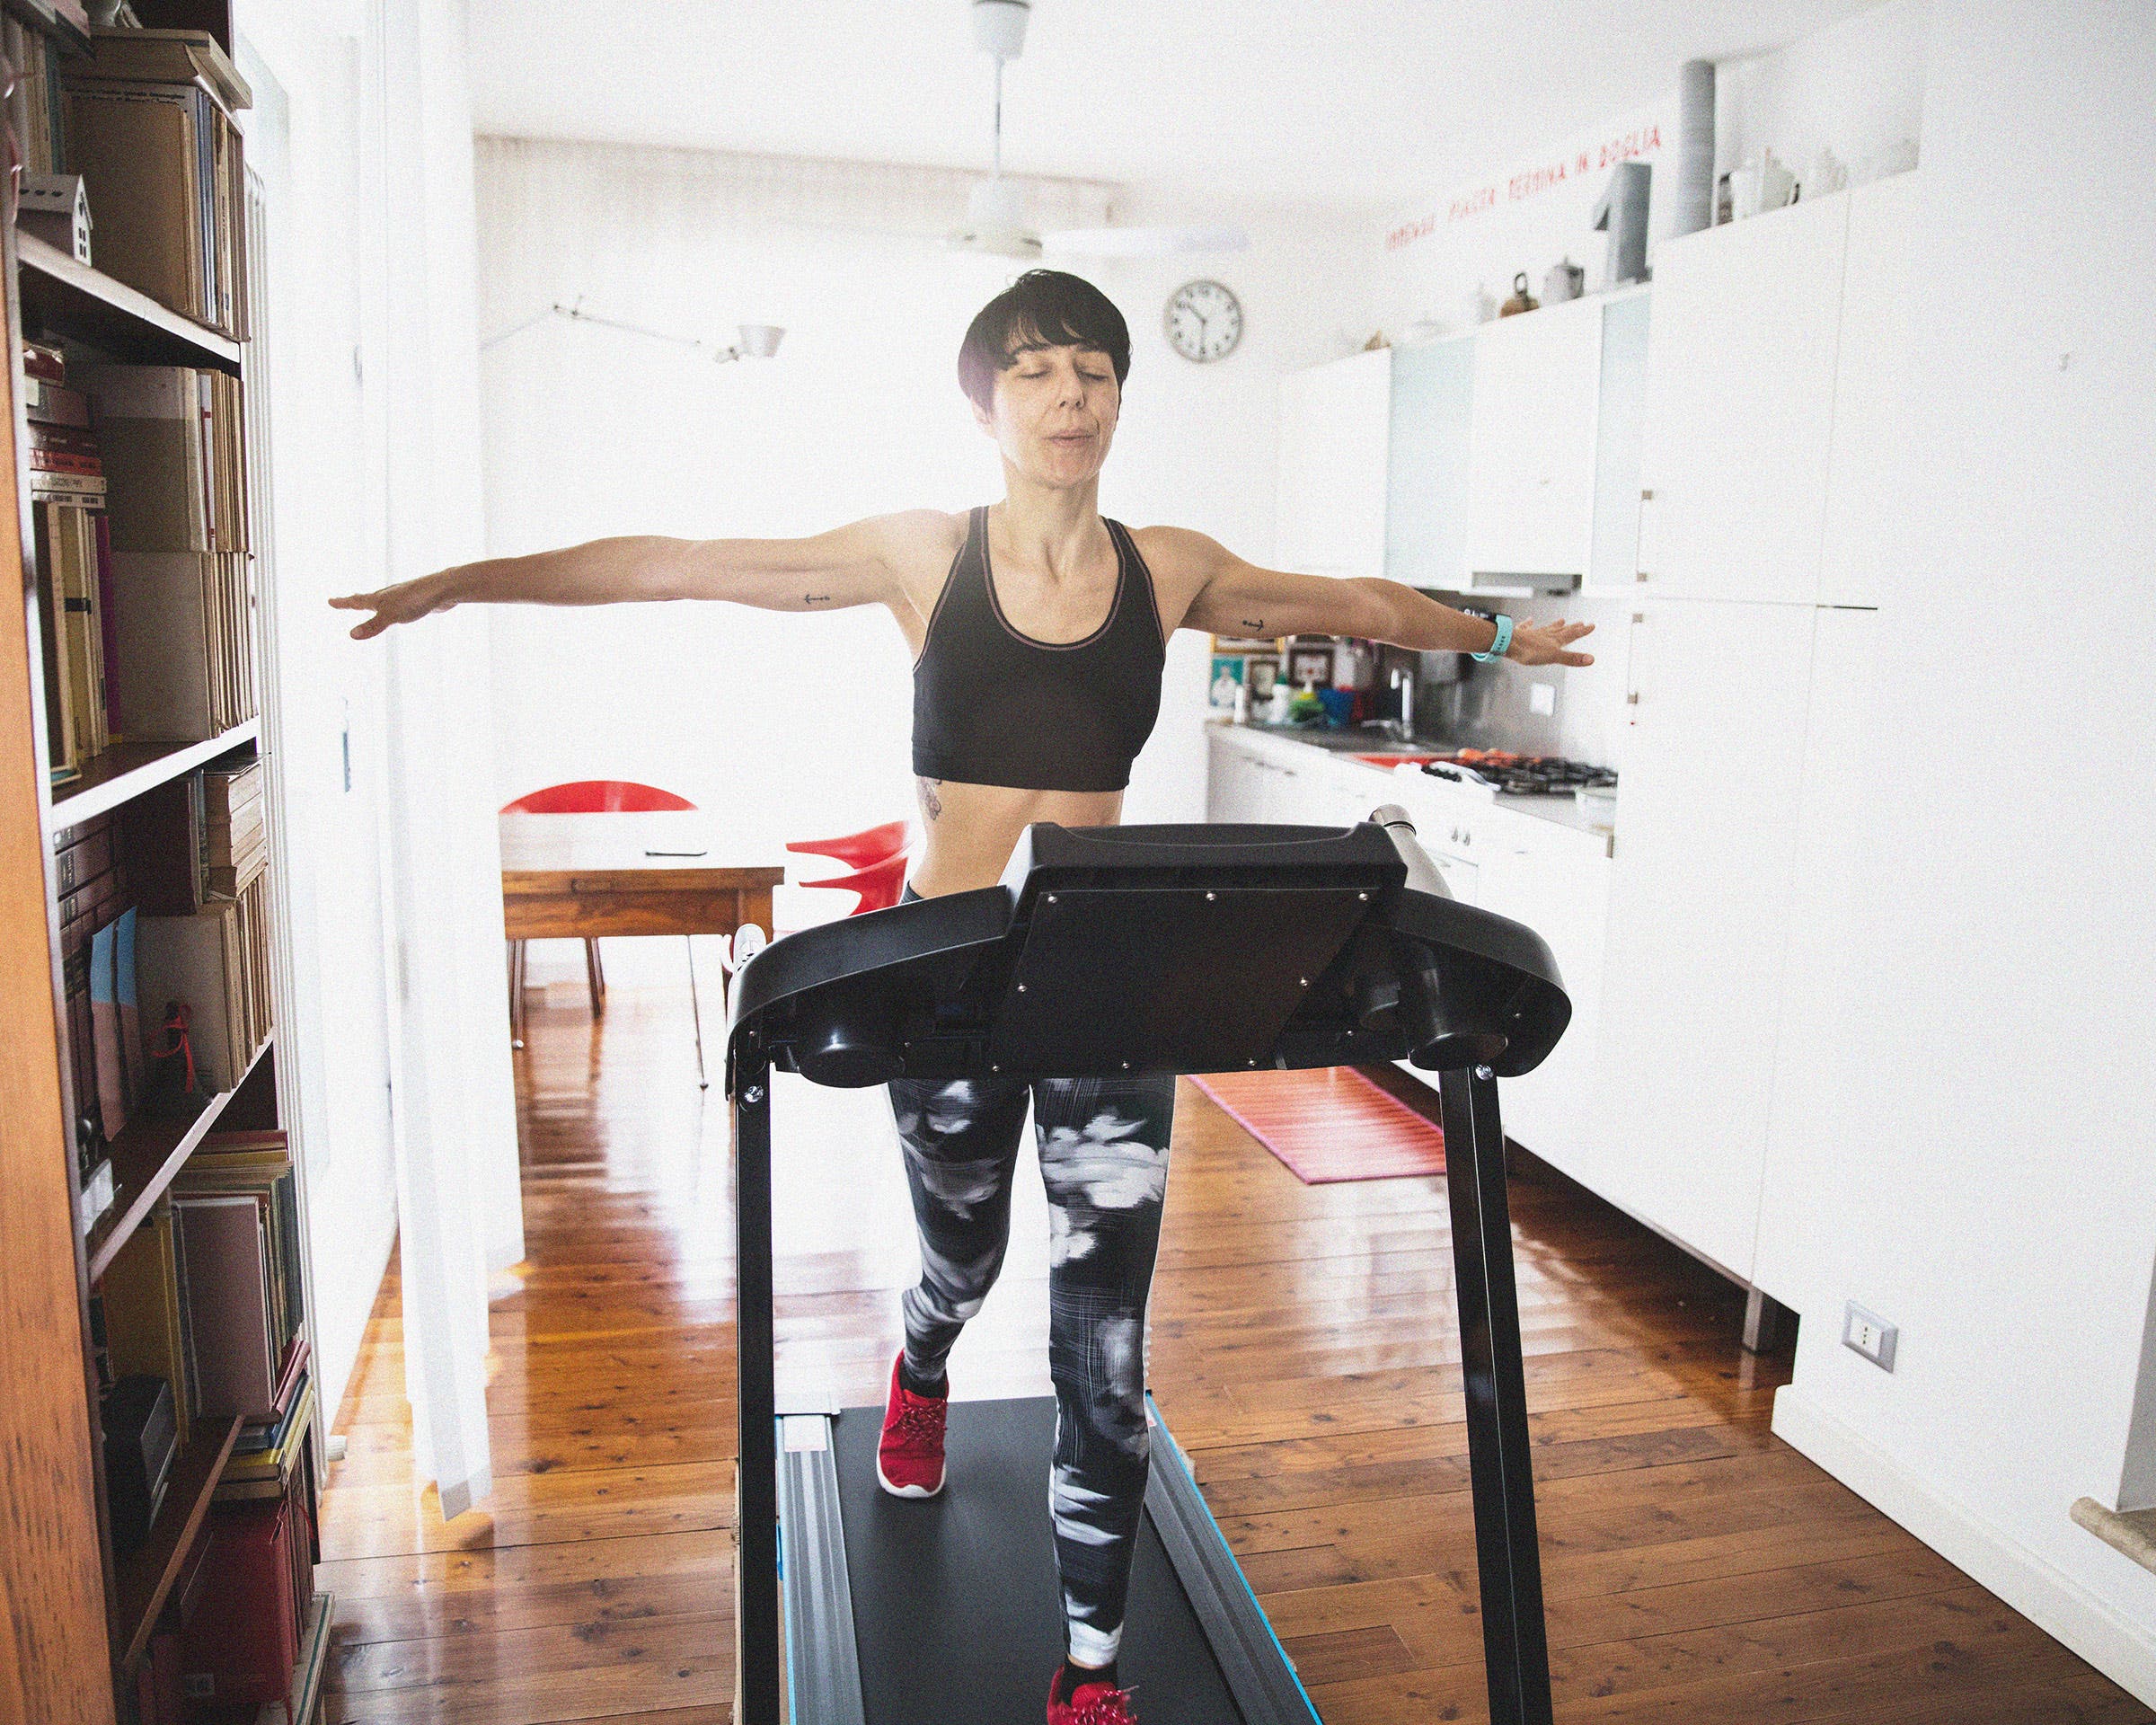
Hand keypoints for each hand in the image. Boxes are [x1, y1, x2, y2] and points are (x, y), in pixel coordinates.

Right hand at [329, 572, 452, 639]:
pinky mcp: (416, 601)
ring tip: (371, 605)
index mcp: (380, 598)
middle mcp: (388, 595)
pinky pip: (400, 604)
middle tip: (345, 601)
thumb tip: (351, 635)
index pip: (356, 601)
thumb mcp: (391, 616)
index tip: (329, 601)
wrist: (443, 589)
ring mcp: (402, 597)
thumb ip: (372, 626)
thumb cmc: (415, 600)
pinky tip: (402, 608)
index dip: (342, 603)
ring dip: (374, 603)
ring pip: (384, 600)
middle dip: (355, 601)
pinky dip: (393, 607)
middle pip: (368, 598)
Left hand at [1505, 617, 1594, 666]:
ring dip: (1555, 625)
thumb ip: (1572, 658)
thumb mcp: (1554, 657)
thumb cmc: (1530, 651)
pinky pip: (1527, 627)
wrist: (1509, 643)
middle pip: (1562, 631)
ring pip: (1547, 628)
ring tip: (1561, 620)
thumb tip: (1591, 659)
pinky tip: (1530, 620)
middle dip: (1572, 628)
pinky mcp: (1521, 635)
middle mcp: (1545, 635)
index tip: (1591, 625)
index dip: (1582, 631)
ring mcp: (1533, 634)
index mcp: (1554, 640)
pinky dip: (1529, 623)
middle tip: (1581, 623)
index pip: (1572, 635)